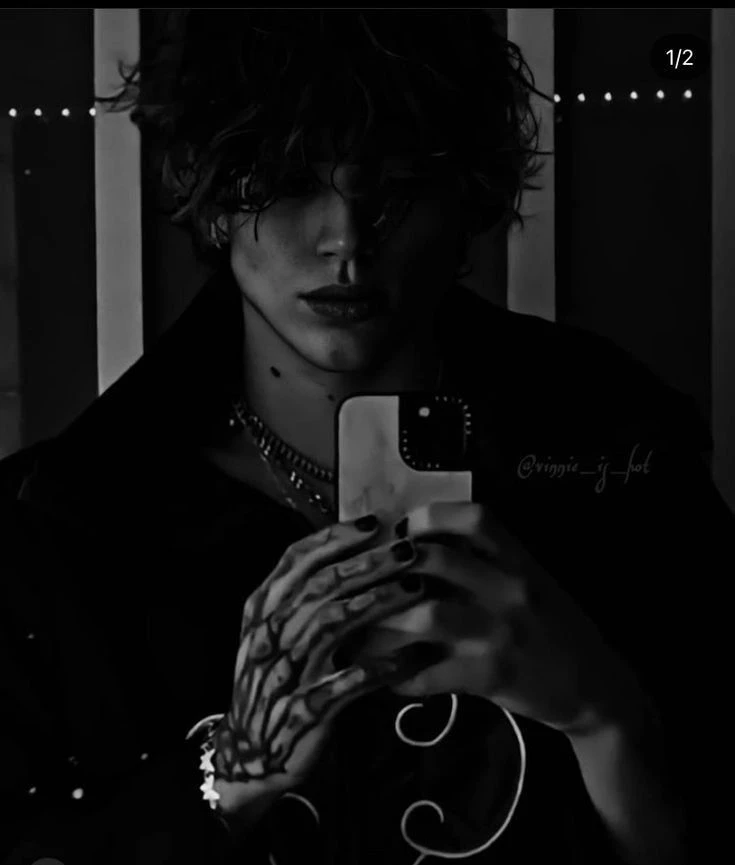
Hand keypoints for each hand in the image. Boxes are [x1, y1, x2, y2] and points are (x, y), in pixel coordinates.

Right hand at [211, 515, 432, 797]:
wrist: (248, 754)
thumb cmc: (271, 683)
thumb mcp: (272, 634)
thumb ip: (300, 597)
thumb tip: (352, 554)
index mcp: (262, 610)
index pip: (295, 560)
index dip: (334, 538)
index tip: (374, 523)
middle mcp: (270, 634)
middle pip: (322, 585)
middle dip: (369, 562)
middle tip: (409, 548)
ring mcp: (285, 672)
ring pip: (333, 624)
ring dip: (378, 602)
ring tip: (417, 587)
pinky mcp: (305, 710)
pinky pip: (346, 683)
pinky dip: (379, 667)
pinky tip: (409, 656)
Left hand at [360, 501, 645, 736]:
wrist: (596, 687)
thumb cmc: (553, 627)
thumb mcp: (529, 580)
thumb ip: (486, 560)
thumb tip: (418, 544)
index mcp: (519, 560)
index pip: (474, 518)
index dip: (429, 517)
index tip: (400, 528)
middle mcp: (510, 588)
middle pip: (436, 561)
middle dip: (388, 568)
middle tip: (362, 580)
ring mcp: (502, 633)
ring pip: (427, 615)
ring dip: (384, 623)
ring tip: (357, 630)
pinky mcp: (494, 676)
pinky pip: (434, 672)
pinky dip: (402, 674)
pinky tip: (384, 676)